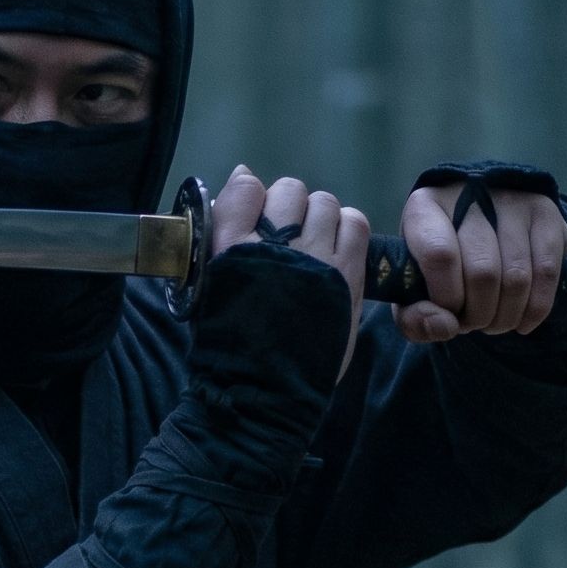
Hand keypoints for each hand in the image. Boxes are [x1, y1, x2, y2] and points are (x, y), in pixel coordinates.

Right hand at [210, 165, 368, 378]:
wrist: (261, 392)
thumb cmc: (228, 342)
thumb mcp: (210, 283)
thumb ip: (226, 228)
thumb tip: (244, 174)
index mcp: (229, 249)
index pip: (245, 188)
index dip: (252, 198)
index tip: (254, 219)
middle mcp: (273, 247)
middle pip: (289, 191)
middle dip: (287, 209)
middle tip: (286, 240)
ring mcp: (314, 260)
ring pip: (325, 204)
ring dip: (318, 219)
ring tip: (312, 247)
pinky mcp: (347, 276)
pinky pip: (355, 224)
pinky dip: (347, 230)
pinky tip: (336, 252)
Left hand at [396, 183, 566, 343]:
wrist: (483, 230)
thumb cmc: (439, 268)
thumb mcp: (415, 293)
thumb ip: (414, 319)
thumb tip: (444, 328)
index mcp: (424, 208)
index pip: (439, 255)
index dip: (447, 298)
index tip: (448, 315)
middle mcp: (470, 194)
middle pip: (482, 272)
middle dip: (478, 315)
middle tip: (472, 324)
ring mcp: (513, 201)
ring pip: (516, 277)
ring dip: (505, 316)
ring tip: (493, 324)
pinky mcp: (546, 213)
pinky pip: (547, 272)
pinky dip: (535, 309)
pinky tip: (522, 322)